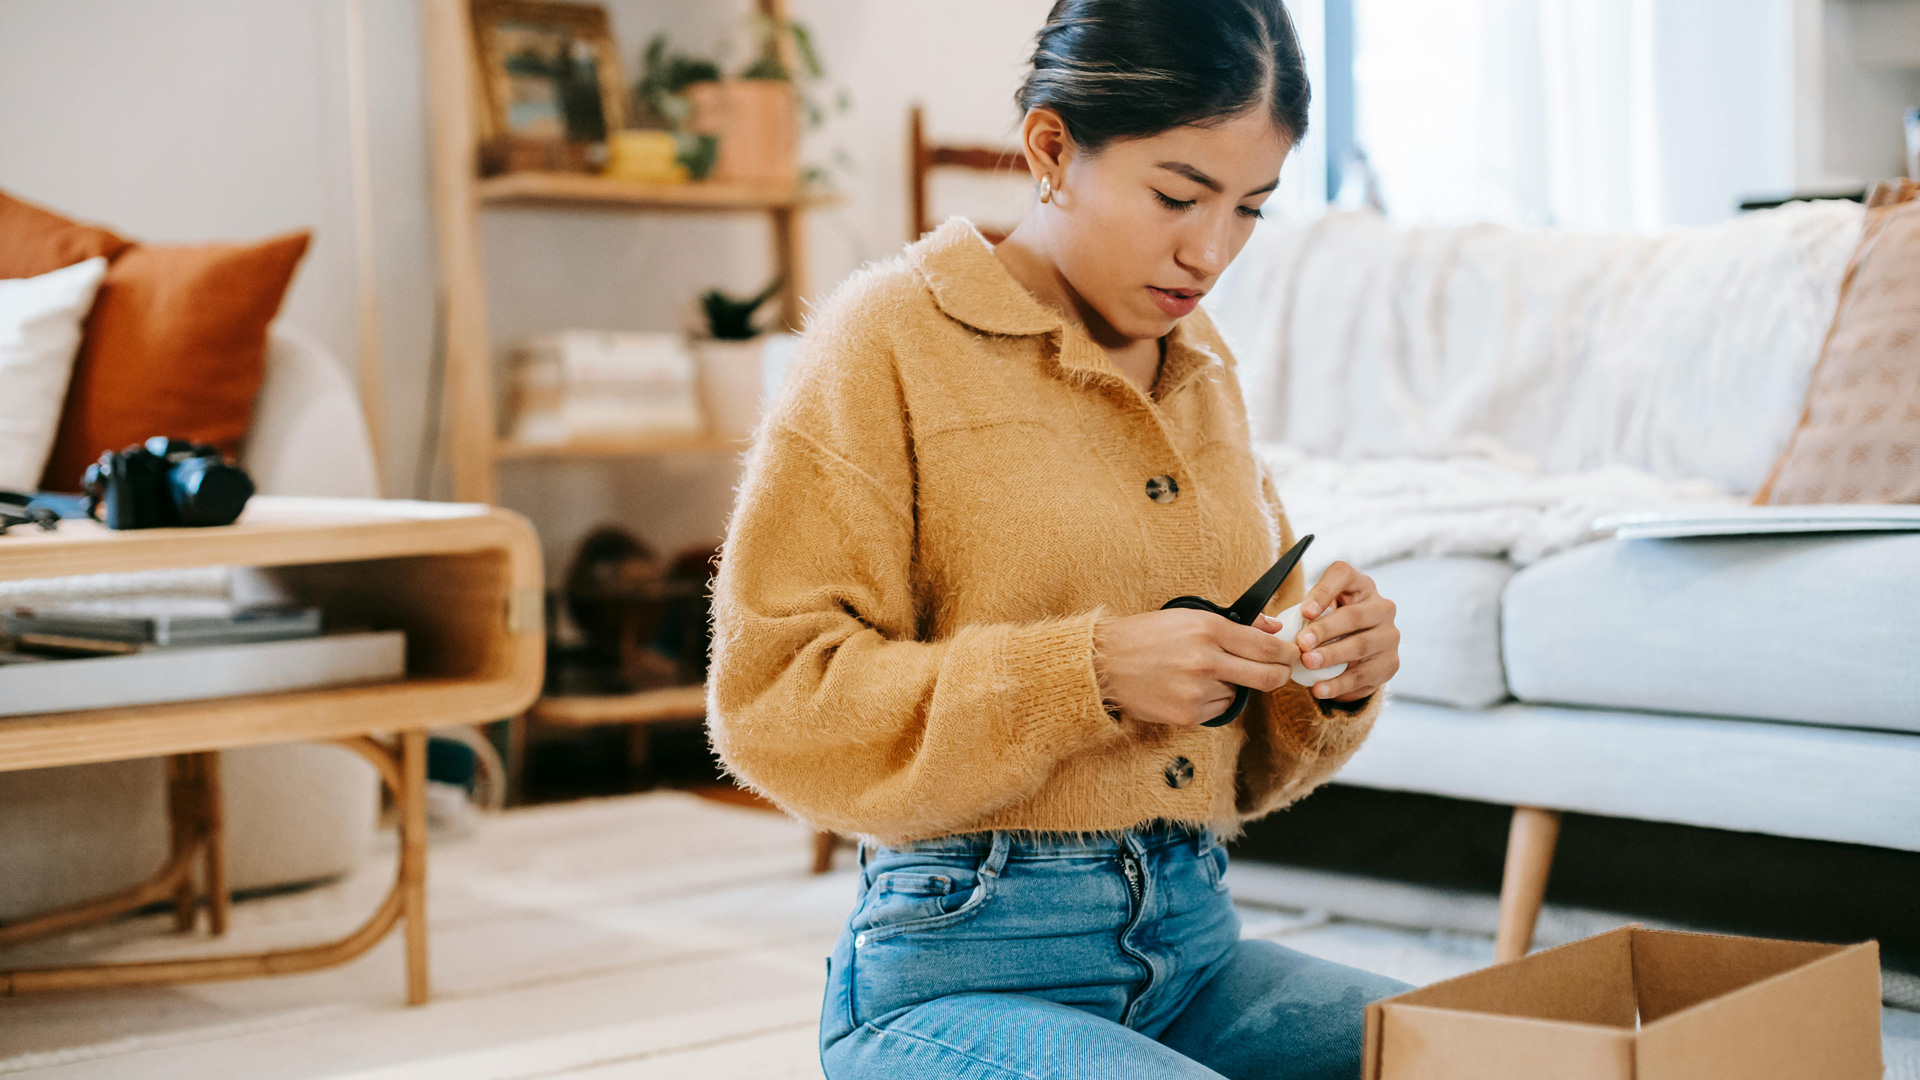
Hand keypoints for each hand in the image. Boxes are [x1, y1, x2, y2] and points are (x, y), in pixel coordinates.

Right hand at [1092, 607, 1302, 727]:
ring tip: (1204, 674)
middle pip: (1268, 676)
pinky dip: (1213, 700)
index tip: (1292, 654)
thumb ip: (1236, 623)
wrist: (1104, 663)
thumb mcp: (1190, 616)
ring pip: (1241, 694)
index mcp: (1208, 629)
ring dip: (1234, 686)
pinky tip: (1190, 688)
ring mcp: (1197, 690)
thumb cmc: (1146, 635)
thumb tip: (1273, 627)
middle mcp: (1206, 660)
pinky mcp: (1189, 714)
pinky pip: (1220, 710)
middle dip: (1281, 675)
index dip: (1287, 652)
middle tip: (1281, 672)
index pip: (1267, 646)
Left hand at [1291, 561, 1399, 701]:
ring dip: (1332, 656)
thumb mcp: (1320, 613)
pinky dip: (1339, 684)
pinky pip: (1363, 675)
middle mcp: (1381, 607)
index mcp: (1360, 585)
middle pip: (1354, 615)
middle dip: (1325, 630)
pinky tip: (1320, 689)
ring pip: (1361, 645)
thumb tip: (1275, 627)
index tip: (1305, 611)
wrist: (1357, 657)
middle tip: (1301, 643)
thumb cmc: (1331, 626)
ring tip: (1308, 663)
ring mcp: (1389, 636)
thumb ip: (1305, 614)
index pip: (1343, 575)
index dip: (1323, 591)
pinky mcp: (1390, 663)